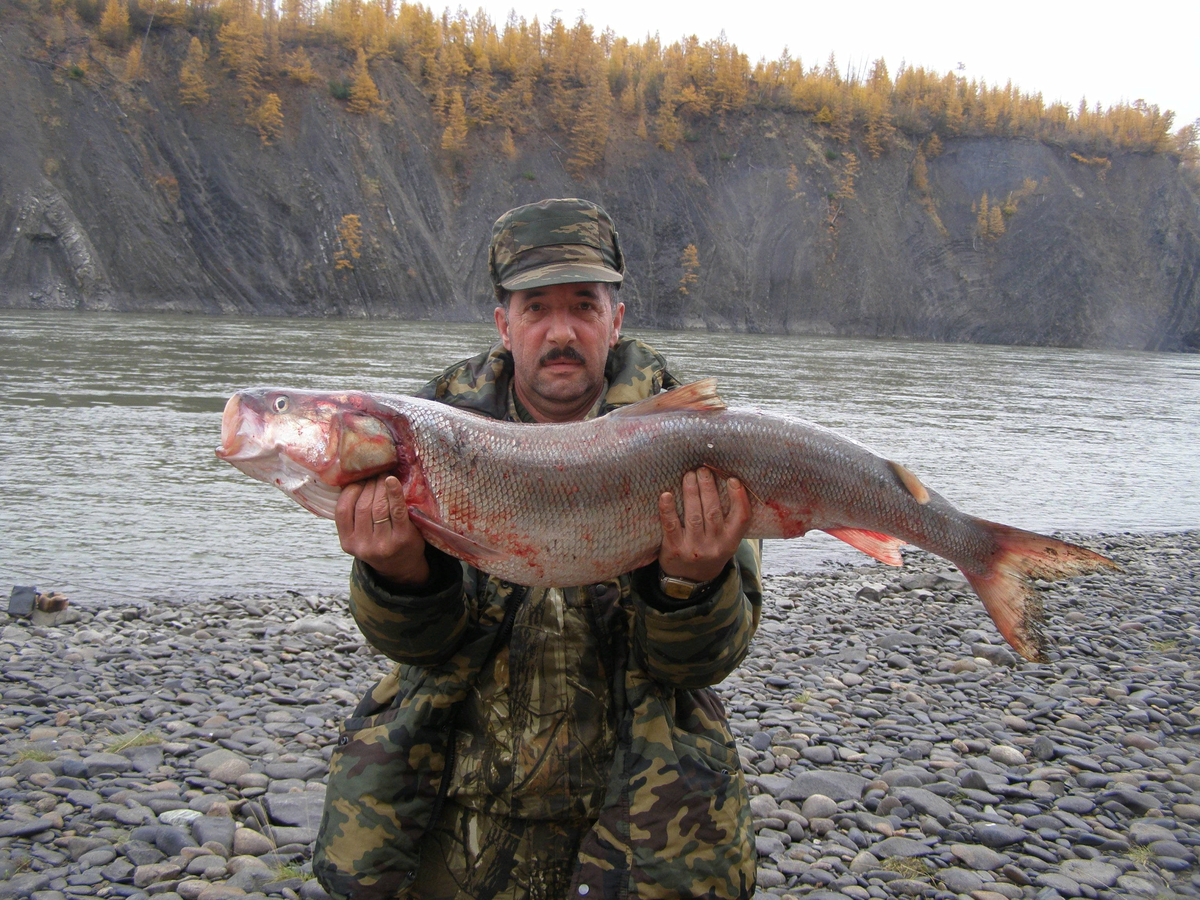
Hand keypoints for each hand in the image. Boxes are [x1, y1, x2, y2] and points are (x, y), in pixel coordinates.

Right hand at [335, 475, 429, 586]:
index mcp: (347, 542)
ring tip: (383, 475)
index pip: (343, 510)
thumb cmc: (379, 544)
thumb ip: (353, 517)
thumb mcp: (359, 537)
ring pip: (378, 506)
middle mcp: (363, 545)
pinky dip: (394, 493)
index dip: (350, 490)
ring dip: (380, 486)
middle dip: (368, 485)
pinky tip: (392, 481)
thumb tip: (351, 480)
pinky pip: (396, 511)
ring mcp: (383, 543)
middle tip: (375, 472)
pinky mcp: (402, 538)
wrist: (402, 567)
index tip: (358, 478)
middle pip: (363, 506)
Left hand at [657, 468, 751, 583]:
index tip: (732, 479)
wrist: (689, 582)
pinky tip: (666, 495)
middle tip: (703, 470)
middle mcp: (714, 546)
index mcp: (730, 543)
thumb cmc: (709, 553)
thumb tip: (728, 485)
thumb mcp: (726, 543)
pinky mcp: (674, 549)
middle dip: (708, 488)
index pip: (741, 518)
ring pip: (693, 516)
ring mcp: (693, 548)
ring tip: (689, 475)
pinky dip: (668, 509)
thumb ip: (728, 522)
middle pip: (713, 512)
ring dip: (691, 492)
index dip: (738, 497)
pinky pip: (670, 525)